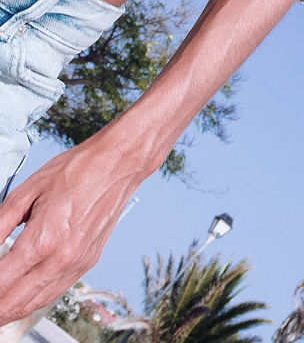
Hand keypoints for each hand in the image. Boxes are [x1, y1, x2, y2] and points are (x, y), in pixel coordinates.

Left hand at [0, 133, 147, 324]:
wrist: (119, 163)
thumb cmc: (79, 169)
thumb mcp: (27, 191)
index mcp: (44, 240)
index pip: (0, 283)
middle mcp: (62, 258)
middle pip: (13, 303)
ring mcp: (77, 263)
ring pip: (34, 305)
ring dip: (10, 311)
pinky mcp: (88, 262)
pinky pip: (54, 293)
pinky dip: (33, 302)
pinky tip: (21, 298)